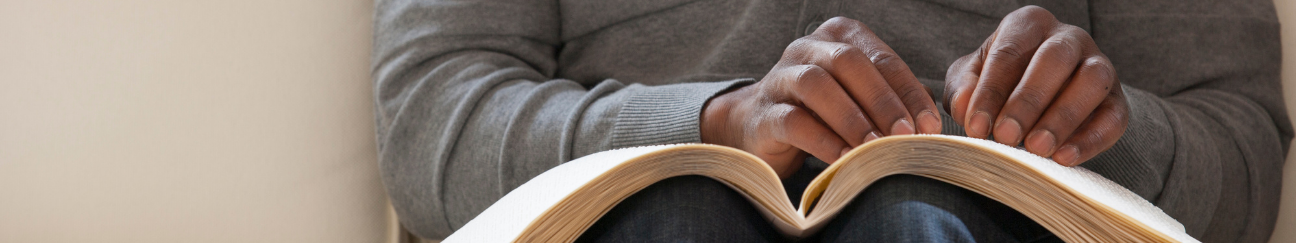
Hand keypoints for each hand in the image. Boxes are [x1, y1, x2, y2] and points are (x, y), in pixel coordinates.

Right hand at [702, 17, 940, 177]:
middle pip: (848, 63)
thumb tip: (928, 127)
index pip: (880, 58)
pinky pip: (794, 121)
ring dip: (852, 118)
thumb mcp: (857, 97)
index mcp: (837, 36)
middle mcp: (806, 48)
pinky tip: (845, 159)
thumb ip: (889, 101)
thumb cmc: (821, 111)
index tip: (929, 125)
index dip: (908, 91)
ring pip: (817, 85)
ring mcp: (780, 78)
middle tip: (905, 135)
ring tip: (875, 148)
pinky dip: (823, 141)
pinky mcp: (763, 112)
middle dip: (882, 100)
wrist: (760, 126)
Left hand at [944, 6, 1127, 166]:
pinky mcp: (1117, 99)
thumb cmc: (999, 82)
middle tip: (1006, 137)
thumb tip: (964, 106)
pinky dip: (1091, 139)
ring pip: (1092, 81)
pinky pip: (1113, 117)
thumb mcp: (971, 78)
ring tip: (1036, 148)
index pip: (1010, 52)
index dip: (991, 91)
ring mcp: (1099, 64)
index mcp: (1029, 24)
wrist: (1038, 99)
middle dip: (1028, 101)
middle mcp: (1068, 38)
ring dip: (1063, 117)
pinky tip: (1064, 158)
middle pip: (1054, 59)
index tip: (976, 126)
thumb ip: (963, 88)